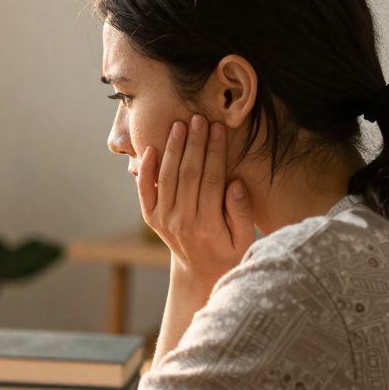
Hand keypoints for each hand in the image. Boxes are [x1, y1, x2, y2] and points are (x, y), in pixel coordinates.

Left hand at [139, 114, 254, 287]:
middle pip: (188, 174)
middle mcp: (182, 221)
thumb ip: (241, 213)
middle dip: (194, 144)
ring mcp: (163, 219)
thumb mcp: (244, 238)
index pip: (212, 180)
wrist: (199, 271)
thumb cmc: (227, 250)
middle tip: (198, 118)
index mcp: (208, 224)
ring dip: (172, 149)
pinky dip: (145, 170)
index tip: (218, 129)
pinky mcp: (151, 217)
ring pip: (167, 177)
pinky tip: (151, 149)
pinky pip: (145, 191)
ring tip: (179, 124)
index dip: (215, 152)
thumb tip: (235, 184)